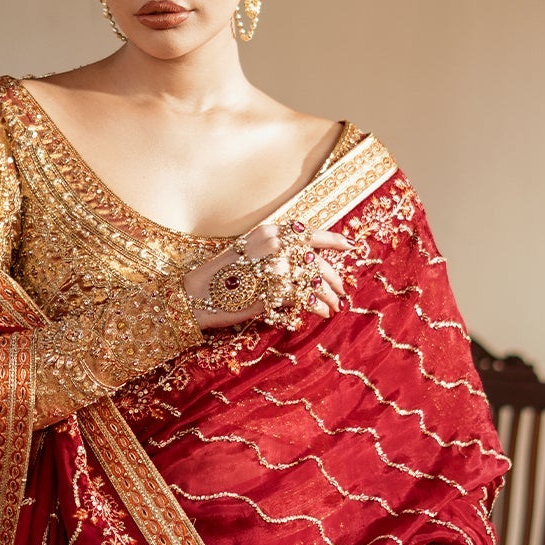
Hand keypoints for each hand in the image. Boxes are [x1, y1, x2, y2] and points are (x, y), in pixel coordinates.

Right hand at [184, 224, 350, 331]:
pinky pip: (306, 297)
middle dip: (333, 277)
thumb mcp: (246, 253)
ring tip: (335, 306)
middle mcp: (276, 244)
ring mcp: (276, 265)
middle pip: (316, 259)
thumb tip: (299, 263)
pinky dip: (317, 306)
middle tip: (342, 289)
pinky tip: (323, 313)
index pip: (309, 232)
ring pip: (314, 279)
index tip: (348, 246)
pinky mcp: (275, 288)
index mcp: (269, 232)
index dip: (332, 239)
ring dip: (329, 294)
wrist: (196, 294)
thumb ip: (272, 252)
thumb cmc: (218, 278)